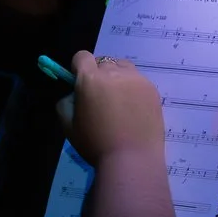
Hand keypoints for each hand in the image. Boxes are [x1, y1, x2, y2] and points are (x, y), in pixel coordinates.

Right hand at [57, 50, 163, 165]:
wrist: (132, 159)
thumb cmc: (96, 144)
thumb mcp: (68, 126)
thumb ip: (66, 102)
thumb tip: (74, 93)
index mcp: (90, 79)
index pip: (82, 56)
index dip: (78, 68)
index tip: (80, 83)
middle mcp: (114, 73)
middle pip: (103, 62)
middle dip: (98, 74)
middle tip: (100, 99)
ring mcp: (136, 79)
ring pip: (122, 68)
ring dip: (117, 77)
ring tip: (118, 102)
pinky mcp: (152, 89)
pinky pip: (138, 80)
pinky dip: (133, 89)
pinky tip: (133, 110)